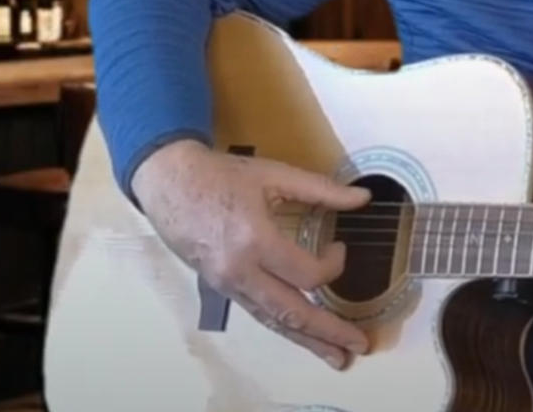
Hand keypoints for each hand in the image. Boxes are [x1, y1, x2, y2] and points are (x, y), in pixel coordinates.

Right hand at [131, 139, 372, 367]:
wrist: (169, 183)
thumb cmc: (221, 176)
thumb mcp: (274, 175)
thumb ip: (321, 189)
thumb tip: (363, 198)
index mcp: (254, 240)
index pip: (306, 274)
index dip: (334, 265)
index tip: (341, 247)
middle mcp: (240, 272)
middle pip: (291, 312)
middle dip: (328, 331)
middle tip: (358, 346)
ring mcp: (228, 285)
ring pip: (274, 321)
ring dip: (308, 340)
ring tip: (335, 357)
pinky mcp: (221, 289)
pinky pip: (258, 314)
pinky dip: (283, 327)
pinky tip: (301, 336)